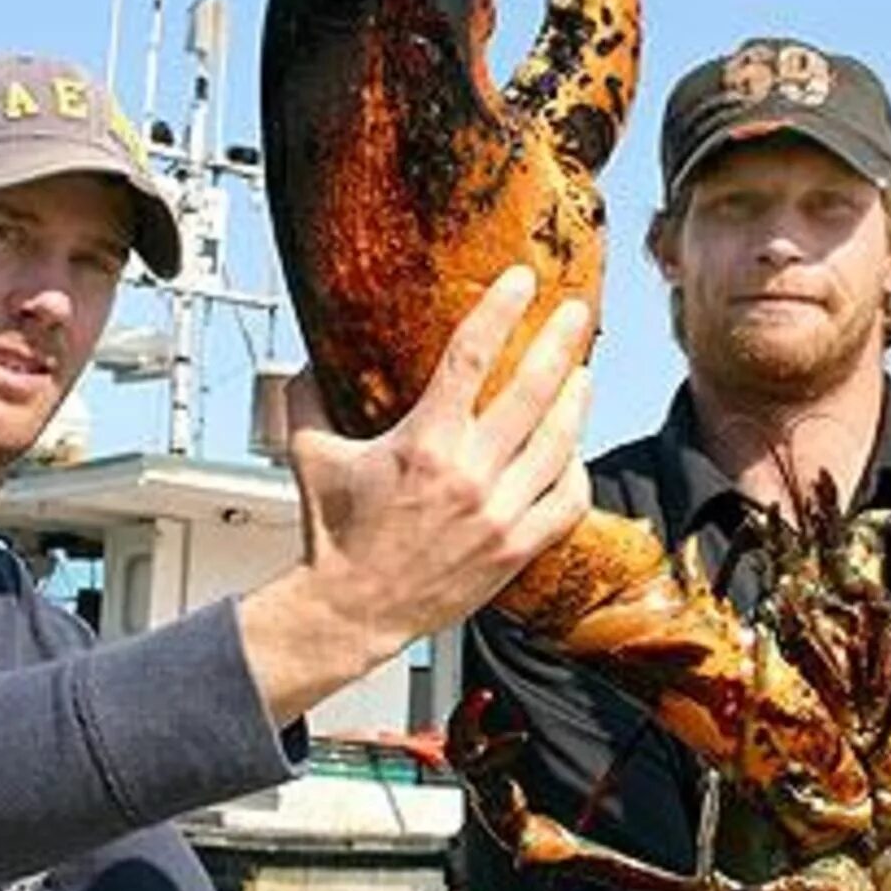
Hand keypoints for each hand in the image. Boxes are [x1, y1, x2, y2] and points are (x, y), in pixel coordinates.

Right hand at [287, 264, 592, 661]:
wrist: (350, 610)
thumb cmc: (332, 535)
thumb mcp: (308, 454)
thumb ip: (307, 396)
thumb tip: (311, 355)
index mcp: (423, 442)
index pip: (472, 356)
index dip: (502, 309)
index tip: (524, 279)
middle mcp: (469, 473)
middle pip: (533, 390)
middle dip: (560, 342)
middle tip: (577, 313)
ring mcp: (499, 513)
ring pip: (560, 443)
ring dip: (576, 401)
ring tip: (582, 374)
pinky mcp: (515, 549)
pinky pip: (567, 502)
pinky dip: (577, 472)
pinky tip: (574, 453)